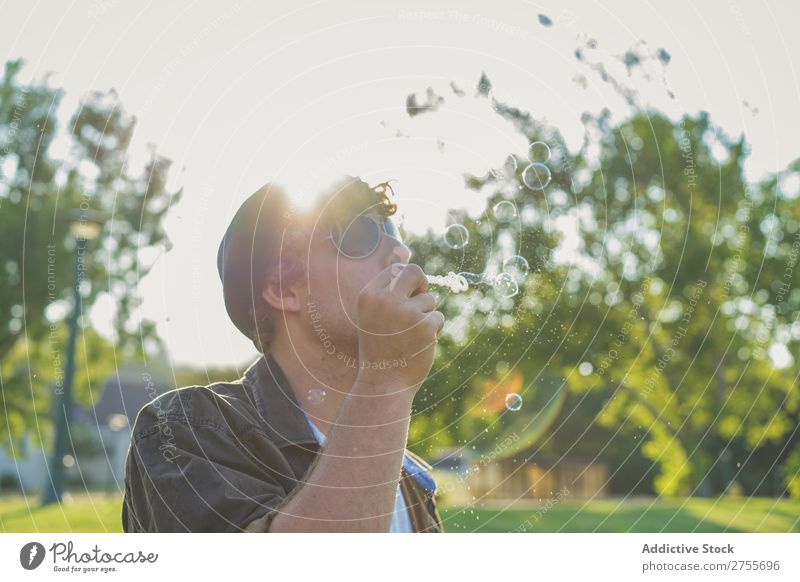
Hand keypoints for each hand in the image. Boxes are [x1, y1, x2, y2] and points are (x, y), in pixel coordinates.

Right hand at [354, 263, 443, 391]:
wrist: (383, 384)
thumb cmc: (380, 350)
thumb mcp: (373, 318)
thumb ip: (388, 296)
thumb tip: (414, 276)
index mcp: (368, 296)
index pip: (395, 269)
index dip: (406, 280)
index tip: (409, 294)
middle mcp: (385, 300)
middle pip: (414, 272)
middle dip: (422, 284)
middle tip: (420, 302)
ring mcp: (405, 312)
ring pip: (429, 299)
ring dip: (427, 316)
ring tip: (412, 336)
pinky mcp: (424, 326)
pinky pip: (438, 317)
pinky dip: (434, 330)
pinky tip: (420, 345)